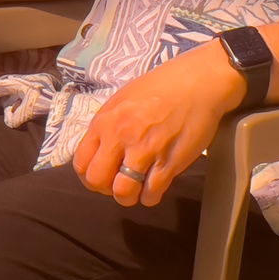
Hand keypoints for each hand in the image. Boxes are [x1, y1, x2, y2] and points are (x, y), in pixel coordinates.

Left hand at [71, 41, 245, 207]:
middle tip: (118, 183)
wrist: (197, 82)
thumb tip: (101, 149)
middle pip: (97, 181)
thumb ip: (110, 125)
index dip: (89, 174)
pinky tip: (154, 187)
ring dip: (128, 197)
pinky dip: (150, 197)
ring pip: (123, 193)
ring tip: (137, 189)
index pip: (81, 162)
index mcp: (105, 120)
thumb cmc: (161, 86)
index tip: (102, 175)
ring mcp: (144, 150)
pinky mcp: (169, 162)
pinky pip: (151, 193)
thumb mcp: (124, 99)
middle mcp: (120, 136)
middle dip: (105, 189)